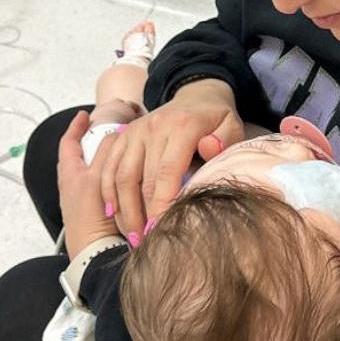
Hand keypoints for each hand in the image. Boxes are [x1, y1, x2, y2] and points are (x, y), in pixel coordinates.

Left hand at [58, 110, 120, 256]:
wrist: (97, 255)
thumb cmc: (89, 219)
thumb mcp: (96, 179)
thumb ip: (107, 154)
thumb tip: (119, 135)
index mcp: (70, 174)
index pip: (69, 143)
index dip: (76, 127)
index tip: (84, 115)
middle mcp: (75, 185)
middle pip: (84, 156)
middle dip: (96, 142)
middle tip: (114, 130)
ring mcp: (88, 198)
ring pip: (100, 170)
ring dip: (112, 160)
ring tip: (128, 150)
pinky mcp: (103, 210)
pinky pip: (112, 186)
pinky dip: (121, 178)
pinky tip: (135, 175)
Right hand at [99, 79, 244, 237]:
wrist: (196, 95)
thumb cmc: (216, 120)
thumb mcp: (231, 125)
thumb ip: (225, 139)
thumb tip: (210, 148)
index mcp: (181, 126)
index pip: (167, 171)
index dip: (162, 204)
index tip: (161, 232)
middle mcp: (153, 126)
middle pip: (141, 178)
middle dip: (143, 215)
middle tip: (147, 245)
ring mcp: (134, 131)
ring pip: (120, 175)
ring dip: (124, 209)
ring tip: (132, 237)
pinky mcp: (123, 136)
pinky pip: (108, 167)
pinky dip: (108, 192)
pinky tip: (114, 215)